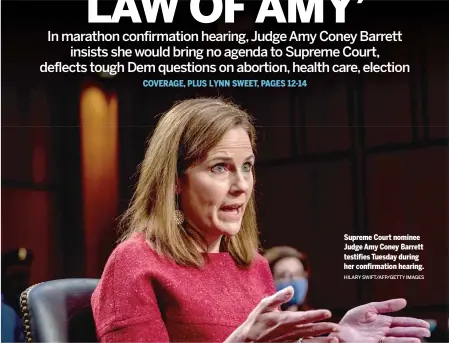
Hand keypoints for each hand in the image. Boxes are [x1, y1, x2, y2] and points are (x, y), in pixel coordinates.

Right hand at [225, 286, 339, 341]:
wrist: (248, 341)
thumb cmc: (256, 321)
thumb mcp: (264, 305)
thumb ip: (279, 297)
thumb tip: (291, 288)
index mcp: (284, 319)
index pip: (304, 317)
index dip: (316, 315)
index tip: (327, 312)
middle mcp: (288, 331)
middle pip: (310, 330)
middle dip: (324, 328)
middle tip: (337, 327)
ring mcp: (289, 340)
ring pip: (309, 340)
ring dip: (323, 340)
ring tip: (335, 338)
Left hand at [333, 298, 430, 342]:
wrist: (338, 331)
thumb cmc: (351, 321)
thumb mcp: (369, 309)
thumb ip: (386, 305)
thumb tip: (404, 301)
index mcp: (383, 322)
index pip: (401, 322)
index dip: (413, 323)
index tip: (426, 324)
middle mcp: (384, 332)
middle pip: (403, 331)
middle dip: (415, 331)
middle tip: (428, 331)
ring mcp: (380, 339)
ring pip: (399, 338)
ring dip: (410, 338)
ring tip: (422, 338)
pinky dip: (401, 342)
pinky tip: (411, 341)